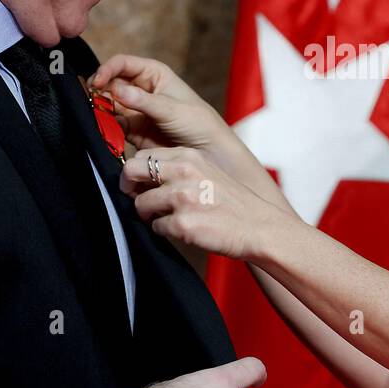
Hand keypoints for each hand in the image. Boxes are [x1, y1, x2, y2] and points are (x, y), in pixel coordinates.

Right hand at [90, 55, 243, 173]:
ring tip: (96, 116)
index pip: (123, 64)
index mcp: (154, 74)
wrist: (208, 153)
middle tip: (93, 101)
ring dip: (100, 110)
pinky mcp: (132, 131)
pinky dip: (105, 128)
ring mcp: (136, 110)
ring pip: (109, 105)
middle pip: (111, 84)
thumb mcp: (172, 109)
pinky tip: (103, 130)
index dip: (107, 70)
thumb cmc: (198, 123)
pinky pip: (113, 126)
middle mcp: (142, 90)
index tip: (97, 82)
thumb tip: (116, 90)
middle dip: (100, 91)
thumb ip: (143, 101)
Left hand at [122, 146, 289, 262]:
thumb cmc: (232, 203)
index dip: (138, 172)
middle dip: (129, 187)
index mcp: (189, 156)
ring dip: (149, 215)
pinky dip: (165, 231)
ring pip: (140, 204)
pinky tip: (185, 230)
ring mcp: (182, 198)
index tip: (143, 184)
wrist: (259, 228)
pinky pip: (155, 228)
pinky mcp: (183, 223)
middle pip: (131, 170)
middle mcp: (184, 172)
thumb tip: (141, 176)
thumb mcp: (206, 172)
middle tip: (140, 200)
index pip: (144, 155)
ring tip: (170, 218)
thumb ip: (177, 169)